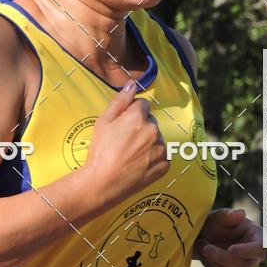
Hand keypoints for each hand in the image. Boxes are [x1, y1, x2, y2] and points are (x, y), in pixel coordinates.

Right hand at [84, 81, 168, 208]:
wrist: (104, 182)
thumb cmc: (100, 151)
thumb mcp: (103, 122)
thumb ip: (120, 101)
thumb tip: (132, 84)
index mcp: (139, 117)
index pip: (143, 105)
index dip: (132, 113)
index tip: (123, 125)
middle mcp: (154, 130)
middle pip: (150, 122)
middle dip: (141, 127)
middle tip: (125, 143)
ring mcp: (162, 148)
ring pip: (157, 139)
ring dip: (148, 143)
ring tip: (131, 156)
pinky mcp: (165, 165)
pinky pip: (162, 156)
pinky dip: (153, 158)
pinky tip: (138, 165)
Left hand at [194, 208, 266, 266]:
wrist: (202, 238)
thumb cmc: (215, 225)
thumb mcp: (217, 217)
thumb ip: (227, 215)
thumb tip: (241, 214)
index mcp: (257, 237)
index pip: (260, 248)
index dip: (247, 251)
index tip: (231, 250)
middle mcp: (255, 256)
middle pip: (245, 265)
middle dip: (222, 257)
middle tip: (205, 246)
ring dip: (215, 264)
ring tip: (202, 247)